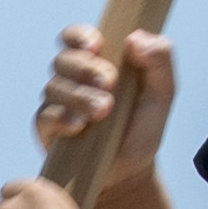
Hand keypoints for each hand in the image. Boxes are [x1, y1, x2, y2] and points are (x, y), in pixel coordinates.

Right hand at [33, 26, 179, 192]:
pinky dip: (62, 118)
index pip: (76, 36)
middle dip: (86, 69)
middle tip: (109, 83)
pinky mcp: (47, 129)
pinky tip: (79, 127)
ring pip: (54, 87)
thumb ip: (160, 59)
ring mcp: (57, 103)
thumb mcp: (163, 92)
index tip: (95, 46)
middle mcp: (72, 79)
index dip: (79, 36)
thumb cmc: (142, 128)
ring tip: (103, 112)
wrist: (130, 172)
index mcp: (97, 61)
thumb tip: (135, 38)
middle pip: (63, 59)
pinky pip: (45, 116)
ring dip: (80, 96)